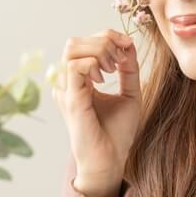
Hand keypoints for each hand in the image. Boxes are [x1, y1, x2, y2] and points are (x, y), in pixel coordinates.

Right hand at [52, 29, 140, 185]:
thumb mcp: (129, 93)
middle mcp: (67, 83)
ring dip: (100, 50)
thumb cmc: (117, 133)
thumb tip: (128, 44)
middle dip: (104, 41)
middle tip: (120, 61)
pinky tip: (105, 78)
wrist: (111, 160)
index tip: (128, 47)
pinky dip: (94, 63)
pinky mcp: (71, 99)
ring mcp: (66, 90)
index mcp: (78, 80)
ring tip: (113, 69)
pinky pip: (75, 66)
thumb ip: (128, 68)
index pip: (84, 43)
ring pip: (73, 48)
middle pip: (75, 41)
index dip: (108, 37)